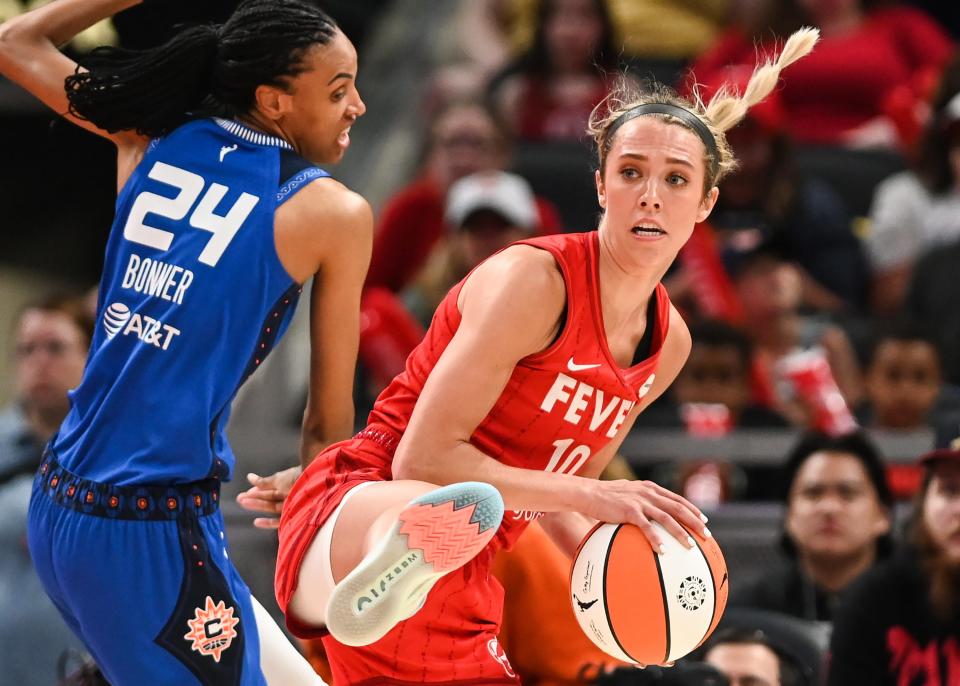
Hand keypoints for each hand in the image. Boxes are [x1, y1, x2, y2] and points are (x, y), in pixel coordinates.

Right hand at [235, 466, 301, 528]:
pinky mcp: (293, 516)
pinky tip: (256, 522)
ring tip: (243, 503)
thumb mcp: (278, 478)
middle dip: (254, 498)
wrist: (314, 483)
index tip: (246, 492)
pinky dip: (268, 523)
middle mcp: (290, 494)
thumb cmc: (298, 477)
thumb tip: (249, 477)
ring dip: (257, 506)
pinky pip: (279, 521)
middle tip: (239, 499)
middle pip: (269, 498)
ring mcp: (291, 504)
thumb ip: (263, 481)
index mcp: (288, 482)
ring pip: (271, 507)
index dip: (258, 489)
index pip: (270, 488)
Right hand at [583, 479, 708, 552]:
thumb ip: (638, 502)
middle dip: (695, 521)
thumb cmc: (604, 497)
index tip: (704, 520)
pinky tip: (662, 550)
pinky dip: (656, 538)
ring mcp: (639, 501)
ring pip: (666, 517)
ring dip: (680, 532)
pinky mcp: (629, 511)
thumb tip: (646, 518)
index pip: (676, 498)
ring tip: (690, 546)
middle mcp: (648, 493)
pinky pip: (646, 527)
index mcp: (649, 488)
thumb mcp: (625, 495)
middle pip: (677, 507)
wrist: (587, 493)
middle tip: (707, 535)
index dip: (692, 509)